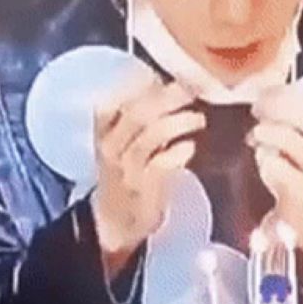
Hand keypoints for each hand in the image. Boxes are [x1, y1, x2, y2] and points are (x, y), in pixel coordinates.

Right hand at [92, 76, 204, 272]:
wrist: (113, 225)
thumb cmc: (123, 179)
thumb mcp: (121, 146)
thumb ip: (140, 121)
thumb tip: (168, 88)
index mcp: (104, 133)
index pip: (116, 101)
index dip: (141, 87)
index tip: (165, 78)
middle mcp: (111, 148)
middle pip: (136, 114)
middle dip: (166, 98)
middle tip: (191, 90)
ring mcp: (127, 169)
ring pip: (149, 137)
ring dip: (177, 123)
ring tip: (198, 118)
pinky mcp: (143, 189)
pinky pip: (160, 166)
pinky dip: (176, 154)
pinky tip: (189, 148)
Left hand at [250, 86, 302, 262]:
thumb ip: (295, 119)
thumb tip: (267, 92)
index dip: (280, 93)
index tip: (263, 95)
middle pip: (297, 112)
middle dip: (269, 108)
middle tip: (256, 113)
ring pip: (281, 135)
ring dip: (263, 138)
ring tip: (261, 146)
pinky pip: (272, 163)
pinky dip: (264, 165)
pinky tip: (269, 173)